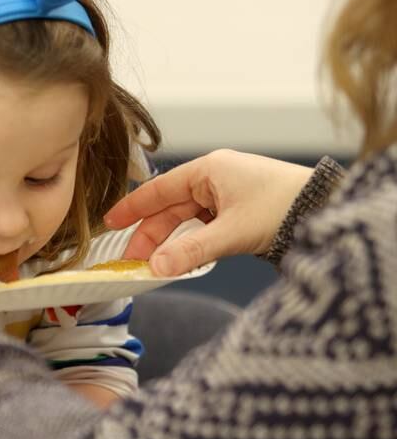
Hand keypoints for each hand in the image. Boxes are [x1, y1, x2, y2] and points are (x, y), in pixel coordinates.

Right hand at [104, 149, 313, 275]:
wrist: (328, 210)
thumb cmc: (285, 207)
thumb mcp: (232, 232)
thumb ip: (191, 251)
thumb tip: (156, 268)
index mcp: (209, 170)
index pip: (159, 189)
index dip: (132, 207)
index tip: (111, 222)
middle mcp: (215, 178)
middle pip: (171, 208)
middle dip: (151, 235)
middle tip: (134, 260)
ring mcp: (227, 195)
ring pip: (187, 219)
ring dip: (171, 241)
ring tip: (154, 264)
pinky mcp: (239, 211)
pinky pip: (204, 226)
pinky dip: (191, 242)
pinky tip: (182, 258)